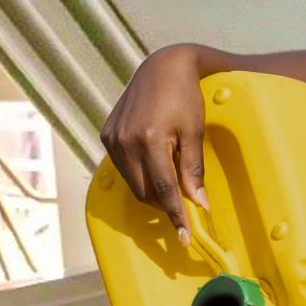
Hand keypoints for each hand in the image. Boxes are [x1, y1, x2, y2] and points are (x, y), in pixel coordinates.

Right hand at [99, 47, 208, 242]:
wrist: (162, 67)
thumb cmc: (185, 97)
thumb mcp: (195, 132)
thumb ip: (193, 169)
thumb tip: (199, 204)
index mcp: (149, 140)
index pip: (164, 190)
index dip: (176, 216)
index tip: (184, 238)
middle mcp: (125, 141)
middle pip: (145, 192)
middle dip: (165, 202)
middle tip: (185, 197)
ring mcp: (112, 139)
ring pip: (133, 184)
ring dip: (152, 188)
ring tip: (171, 172)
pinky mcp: (106, 135)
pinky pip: (123, 169)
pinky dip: (140, 173)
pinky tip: (154, 160)